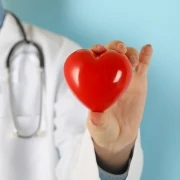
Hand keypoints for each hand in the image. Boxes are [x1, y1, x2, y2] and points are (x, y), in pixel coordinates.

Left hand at [87, 41, 152, 173]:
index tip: (99, 50)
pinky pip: (143, 66)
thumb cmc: (104, 128)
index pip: (94, 60)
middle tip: (119, 51)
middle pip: (112, 53)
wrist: (119, 134)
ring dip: (130, 52)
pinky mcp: (139, 82)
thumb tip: (95, 117)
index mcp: (96, 82)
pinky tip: (147, 48)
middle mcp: (110, 76)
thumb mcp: (99, 126)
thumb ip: (97, 121)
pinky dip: (145, 56)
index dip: (96, 50)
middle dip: (115, 47)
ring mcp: (125, 78)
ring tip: (133, 60)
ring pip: (127, 57)